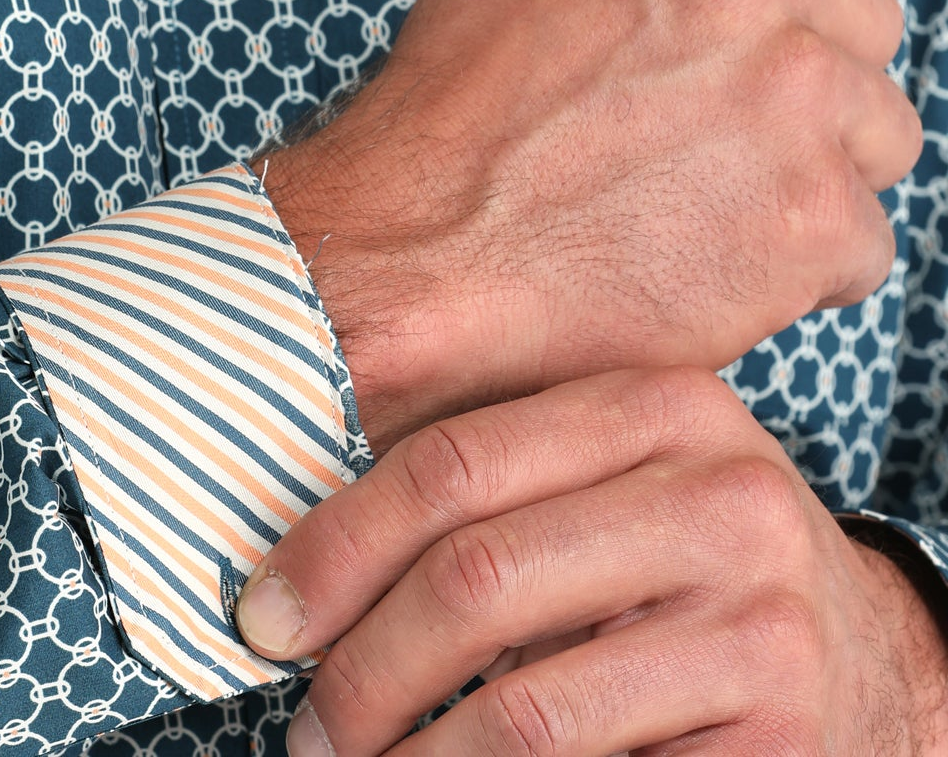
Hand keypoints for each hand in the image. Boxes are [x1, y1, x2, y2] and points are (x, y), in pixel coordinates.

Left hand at [235, 367, 947, 754]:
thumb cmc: (694, 563)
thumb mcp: (623, 483)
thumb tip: (298, 563)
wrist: (864, 659)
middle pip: (475, 577)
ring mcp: (760, 620)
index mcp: (661, 404)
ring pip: (520, 710)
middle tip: (310, 726)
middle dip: (360, 667)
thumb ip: (505, 486)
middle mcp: (721, 494)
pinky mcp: (778, 738)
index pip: (456, 461)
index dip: (337, 543)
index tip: (263, 613)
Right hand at [254, 0, 919, 452]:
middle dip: (813, 85)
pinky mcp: (813, 210)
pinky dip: (805, 273)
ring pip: (879, 133)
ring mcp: (792, 88)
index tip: (762, 38)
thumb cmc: (451, 119)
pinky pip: (865, 243)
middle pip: (864, 23)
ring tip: (715, 212)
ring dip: (816, 176)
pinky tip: (718, 272)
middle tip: (726, 143)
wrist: (416, 254)